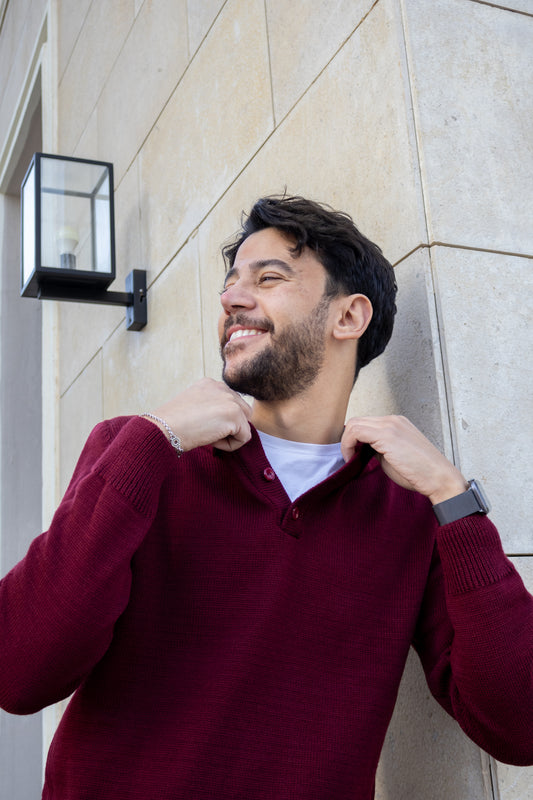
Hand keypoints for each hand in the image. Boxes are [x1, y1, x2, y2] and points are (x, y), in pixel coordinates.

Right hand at [147, 378, 252, 452]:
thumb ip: (211, 408)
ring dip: (229, 436)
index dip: (220, 421)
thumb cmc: (173, 424)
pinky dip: (229, 445)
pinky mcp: (234, 414)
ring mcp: (230, 400)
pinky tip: (211, 440)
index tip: (201, 425)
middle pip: (243, 413)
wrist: (165, 427)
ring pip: (244, 426)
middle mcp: (223, 388)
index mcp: (211, 384)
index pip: (231, 404)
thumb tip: (227, 424)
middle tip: (206, 432)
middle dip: (229, 427)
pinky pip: (244, 438)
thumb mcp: (193, 407)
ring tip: (207, 435)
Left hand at [341, 415, 467, 504]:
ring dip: (347, 442)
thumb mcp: (395, 456)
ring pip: (354, 424)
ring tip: (350, 459)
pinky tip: (352, 459)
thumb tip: (363, 451)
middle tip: (349, 458)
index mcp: (397, 423)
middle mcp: (393, 420)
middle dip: (348, 440)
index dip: (354, 439)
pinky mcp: (387, 435)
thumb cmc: (420, 473)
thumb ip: (379, 449)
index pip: (366, 423)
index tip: (352, 455)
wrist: (440, 478)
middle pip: (358, 421)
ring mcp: (390, 425)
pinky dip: (348, 444)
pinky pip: (356, 431)